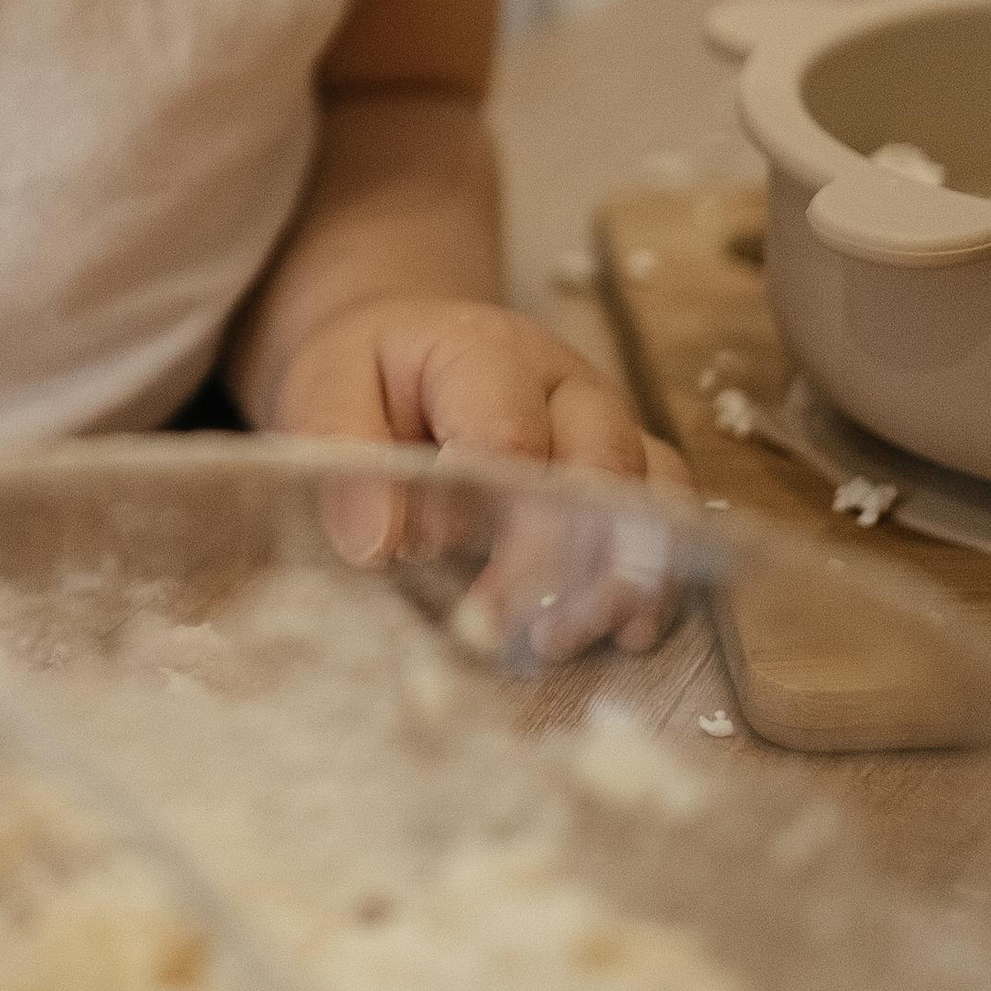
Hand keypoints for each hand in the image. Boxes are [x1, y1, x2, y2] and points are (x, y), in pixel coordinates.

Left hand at [265, 296, 690, 659]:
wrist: (403, 348)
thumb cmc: (367, 374)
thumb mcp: (325, 386)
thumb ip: (340, 449)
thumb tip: (375, 543)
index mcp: (486, 352)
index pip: (514, 437)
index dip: (499, 526)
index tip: (474, 612)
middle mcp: (564, 383)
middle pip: (599, 466)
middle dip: (565, 563)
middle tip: (511, 636)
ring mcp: (604, 422)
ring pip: (650, 491)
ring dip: (620, 576)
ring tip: (558, 642)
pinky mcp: (623, 463)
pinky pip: (666, 512)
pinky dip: (658, 574)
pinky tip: (627, 634)